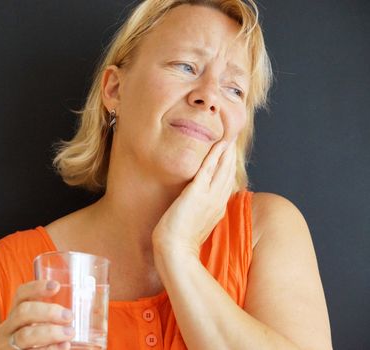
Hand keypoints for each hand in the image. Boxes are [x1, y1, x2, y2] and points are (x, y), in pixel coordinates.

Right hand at [0, 280, 74, 349]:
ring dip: (50, 333)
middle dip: (47, 311)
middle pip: (23, 312)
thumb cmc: (40, 346)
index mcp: (15, 316)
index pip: (21, 295)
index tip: (56, 286)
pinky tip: (61, 348)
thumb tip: (95, 311)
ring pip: (26, 335)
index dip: (36, 287)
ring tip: (69, 334)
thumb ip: (58, 322)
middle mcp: (6, 330)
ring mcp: (6, 347)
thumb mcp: (43, 330)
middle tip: (69, 316)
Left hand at [152, 139, 236, 256]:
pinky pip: (209, 169)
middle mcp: (217, 201)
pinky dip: (215, 155)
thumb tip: (194, 207)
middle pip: (228, 173)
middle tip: (232, 138)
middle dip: (230, 156)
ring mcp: (209, 197)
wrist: (175, 251)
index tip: (229, 156)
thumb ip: (198, 213)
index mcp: (217, 209)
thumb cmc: (180, 242)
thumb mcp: (194, 225)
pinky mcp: (197, 193)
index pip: (226, 184)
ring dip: (226, 151)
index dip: (229, 168)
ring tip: (228, 136)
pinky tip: (219, 144)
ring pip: (222, 169)